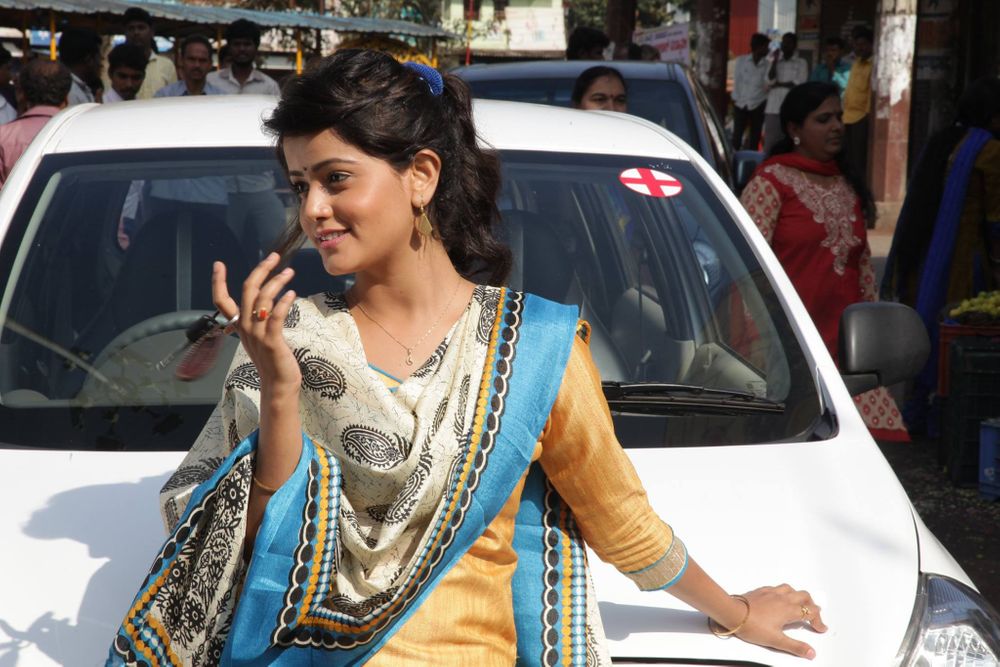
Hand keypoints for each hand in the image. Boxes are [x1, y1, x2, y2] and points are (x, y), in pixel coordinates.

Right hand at [213, 252, 300, 391]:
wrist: (278, 384)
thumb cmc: (272, 359)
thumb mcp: (258, 338)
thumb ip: (254, 321)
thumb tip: (259, 305)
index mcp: (239, 325)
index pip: (221, 301)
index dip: (218, 282)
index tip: (218, 264)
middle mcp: (245, 327)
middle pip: (247, 291)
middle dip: (260, 270)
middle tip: (274, 256)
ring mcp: (257, 334)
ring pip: (262, 299)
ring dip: (277, 282)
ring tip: (289, 272)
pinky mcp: (272, 341)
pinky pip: (275, 316)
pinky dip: (283, 302)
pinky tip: (292, 293)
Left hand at [735, 584, 827, 658]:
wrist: (732, 612)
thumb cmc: (753, 627)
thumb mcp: (776, 640)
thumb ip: (795, 646)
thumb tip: (811, 653)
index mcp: (789, 610)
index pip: (810, 612)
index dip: (818, 621)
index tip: (821, 628)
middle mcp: (783, 598)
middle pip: (804, 596)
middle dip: (812, 606)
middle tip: (813, 616)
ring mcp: (771, 592)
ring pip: (791, 589)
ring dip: (799, 596)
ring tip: (799, 605)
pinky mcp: (761, 590)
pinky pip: (777, 588)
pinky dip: (784, 592)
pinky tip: (779, 598)